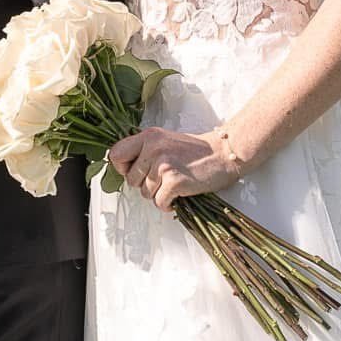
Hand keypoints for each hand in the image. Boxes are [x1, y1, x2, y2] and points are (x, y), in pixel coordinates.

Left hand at [107, 126, 242, 208]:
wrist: (225, 153)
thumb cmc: (197, 151)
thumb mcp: (165, 141)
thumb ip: (145, 151)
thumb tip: (128, 171)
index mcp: (148, 136)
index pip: (115, 154)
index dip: (123, 168)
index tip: (137, 172)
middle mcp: (153, 148)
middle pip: (131, 180)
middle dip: (145, 185)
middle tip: (163, 180)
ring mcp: (163, 165)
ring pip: (145, 194)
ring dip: (158, 194)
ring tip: (175, 184)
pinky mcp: (174, 181)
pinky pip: (159, 203)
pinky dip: (168, 204)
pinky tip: (178, 195)